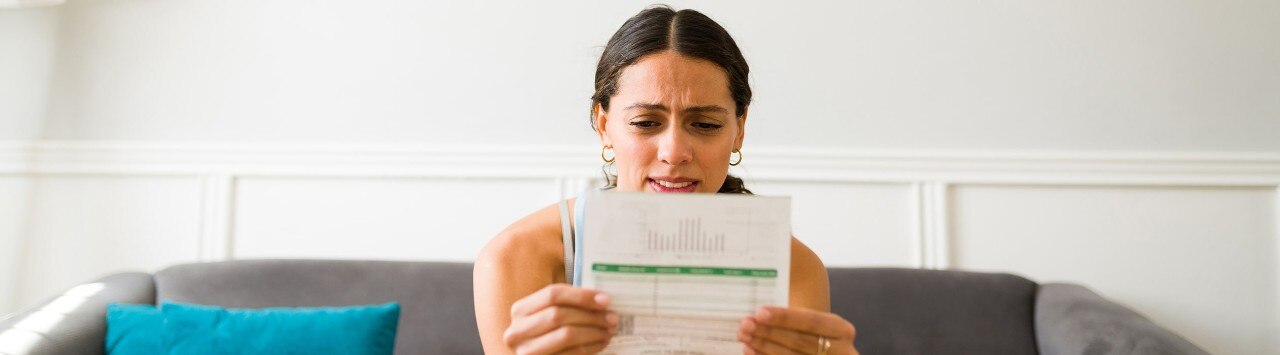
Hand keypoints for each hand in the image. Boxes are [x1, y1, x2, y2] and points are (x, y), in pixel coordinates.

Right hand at [503, 284, 618, 354]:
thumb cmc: (546, 334)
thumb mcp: (548, 315)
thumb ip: (567, 305)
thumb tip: (601, 299)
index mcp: (520, 310)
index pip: (553, 294)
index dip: (581, 295)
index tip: (605, 299)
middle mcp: (518, 331)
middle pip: (559, 315)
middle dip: (591, 315)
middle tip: (613, 317)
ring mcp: (526, 351)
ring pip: (566, 335)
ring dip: (594, 332)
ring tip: (610, 330)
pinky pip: (571, 353)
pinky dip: (591, 347)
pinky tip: (601, 343)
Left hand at [737, 306, 857, 354]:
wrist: (821, 349)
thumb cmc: (811, 331)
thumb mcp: (810, 323)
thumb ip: (792, 316)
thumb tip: (761, 307)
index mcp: (842, 330)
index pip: (812, 321)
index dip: (786, 317)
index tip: (760, 312)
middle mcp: (841, 351)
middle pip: (800, 341)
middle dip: (769, 332)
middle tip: (745, 324)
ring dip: (763, 346)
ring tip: (744, 336)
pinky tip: (750, 350)